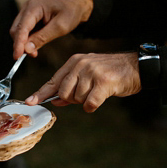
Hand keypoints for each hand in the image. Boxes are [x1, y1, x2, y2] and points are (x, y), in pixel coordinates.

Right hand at [9, 0, 93, 58]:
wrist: (77, 5)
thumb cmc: (71, 13)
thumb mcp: (60, 27)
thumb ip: (43, 38)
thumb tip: (27, 50)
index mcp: (34, 6)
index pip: (22, 28)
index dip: (18, 43)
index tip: (17, 57)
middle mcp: (27, 8)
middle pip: (16, 30)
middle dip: (21, 44)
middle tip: (32, 55)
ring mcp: (28, 12)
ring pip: (19, 31)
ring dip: (24, 43)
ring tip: (35, 52)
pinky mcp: (30, 18)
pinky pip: (24, 31)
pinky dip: (28, 40)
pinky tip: (35, 46)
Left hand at [25, 52, 140, 112]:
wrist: (136, 67)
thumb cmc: (113, 72)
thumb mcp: (89, 74)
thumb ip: (71, 86)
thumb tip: (56, 100)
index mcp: (75, 61)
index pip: (54, 80)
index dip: (42, 93)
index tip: (30, 101)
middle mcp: (81, 64)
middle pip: (64, 92)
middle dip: (73, 99)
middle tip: (88, 94)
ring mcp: (92, 72)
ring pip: (77, 99)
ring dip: (87, 101)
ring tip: (99, 91)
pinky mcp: (103, 82)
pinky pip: (90, 103)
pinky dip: (93, 106)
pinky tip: (100, 99)